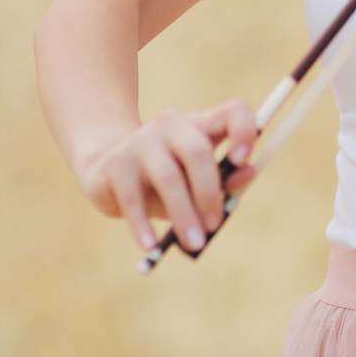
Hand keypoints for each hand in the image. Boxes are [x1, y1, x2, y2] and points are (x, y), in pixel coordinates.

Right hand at [75, 99, 257, 253]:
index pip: (233, 112)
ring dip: (184, 214)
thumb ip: (226, 180)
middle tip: (215, 226)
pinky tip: (150, 245)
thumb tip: (248, 174)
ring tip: (194, 244)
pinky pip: (132, 198)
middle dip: (209, 193)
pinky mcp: (114, 164)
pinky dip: (143, 224)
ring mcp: (140, 141)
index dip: (243, 131)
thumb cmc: (167, 180)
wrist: (107, 170)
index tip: (244, 160)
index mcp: (201, 125)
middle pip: (197, 151)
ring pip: (167, 177)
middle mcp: (171, 125)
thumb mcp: (198, 181)